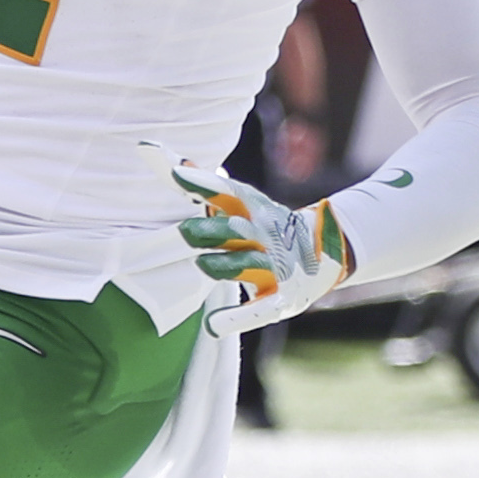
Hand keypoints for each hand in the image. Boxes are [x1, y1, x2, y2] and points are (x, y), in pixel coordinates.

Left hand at [168, 158, 352, 334]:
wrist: (325, 248)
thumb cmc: (264, 222)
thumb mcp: (241, 199)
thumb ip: (199, 182)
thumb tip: (153, 152)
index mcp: (252, 209)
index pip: (226, 191)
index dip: (202, 182)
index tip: (176, 172)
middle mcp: (263, 236)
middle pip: (233, 230)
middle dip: (207, 231)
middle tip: (183, 231)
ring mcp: (273, 268)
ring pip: (241, 267)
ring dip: (220, 266)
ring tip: (202, 263)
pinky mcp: (279, 299)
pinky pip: (256, 311)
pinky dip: (236, 319)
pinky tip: (214, 325)